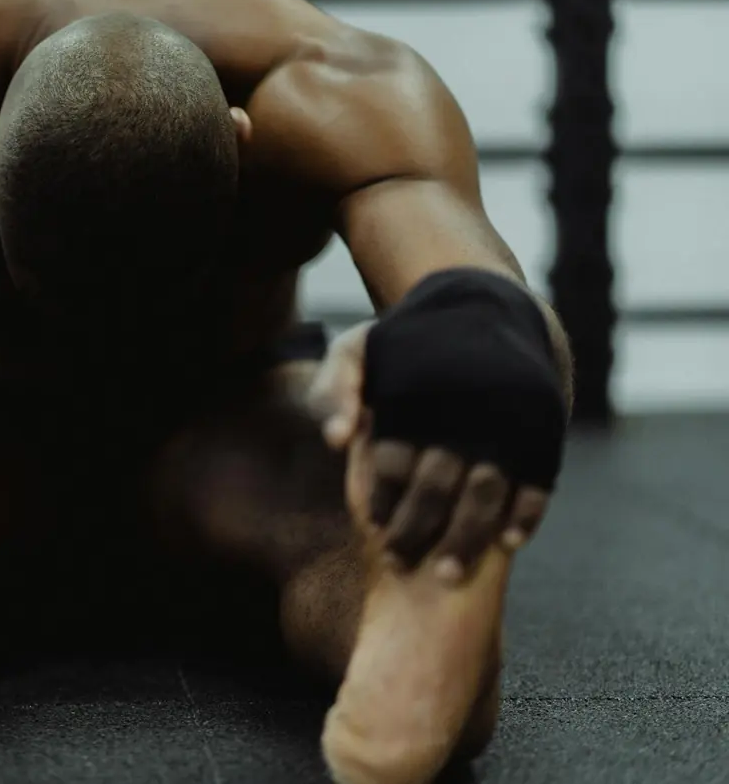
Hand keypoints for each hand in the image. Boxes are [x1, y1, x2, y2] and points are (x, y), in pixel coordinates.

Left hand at [307, 322, 549, 582]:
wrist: (486, 304)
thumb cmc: (408, 343)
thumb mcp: (358, 350)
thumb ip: (334, 390)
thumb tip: (336, 440)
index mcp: (413, 391)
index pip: (391, 465)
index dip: (380, 502)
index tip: (372, 527)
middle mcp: (461, 405)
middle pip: (436, 485)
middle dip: (415, 531)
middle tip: (398, 561)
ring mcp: (506, 418)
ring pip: (486, 491)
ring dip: (467, 539)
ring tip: (444, 573)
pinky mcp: (543, 427)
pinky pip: (539, 480)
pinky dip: (526, 514)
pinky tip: (509, 543)